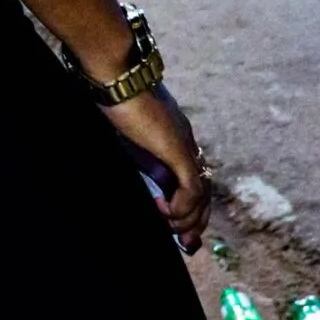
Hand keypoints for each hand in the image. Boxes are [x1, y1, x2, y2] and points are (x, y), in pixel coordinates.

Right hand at [102, 80, 210, 252]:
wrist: (118, 75)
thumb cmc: (115, 97)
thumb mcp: (126, 133)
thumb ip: (137, 154)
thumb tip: (138, 177)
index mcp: (174, 138)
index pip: (193, 177)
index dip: (190, 206)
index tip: (181, 230)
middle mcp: (185, 141)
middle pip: (204, 188)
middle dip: (196, 220)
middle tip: (186, 244)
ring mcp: (184, 145)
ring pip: (202, 191)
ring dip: (189, 217)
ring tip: (172, 229)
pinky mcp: (178, 149)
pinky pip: (192, 187)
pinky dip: (183, 206)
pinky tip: (166, 212)